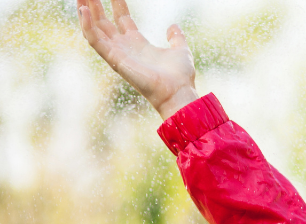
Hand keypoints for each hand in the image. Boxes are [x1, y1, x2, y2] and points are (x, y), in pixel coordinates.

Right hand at [77, 0, 198, 119]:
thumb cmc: (180, 76)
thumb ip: (176, 38)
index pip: (122, 19)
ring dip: (85, 12)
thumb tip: (173, 26)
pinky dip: (87, 26)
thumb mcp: (180, 50)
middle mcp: (125, 47)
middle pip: (104, 22)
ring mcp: (118, 53)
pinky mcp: (114, 59)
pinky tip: (83, 10)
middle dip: (95, 6)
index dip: (117, 4)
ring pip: (94, 29)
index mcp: (138, 43)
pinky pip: (95, 40)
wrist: (178, 92)